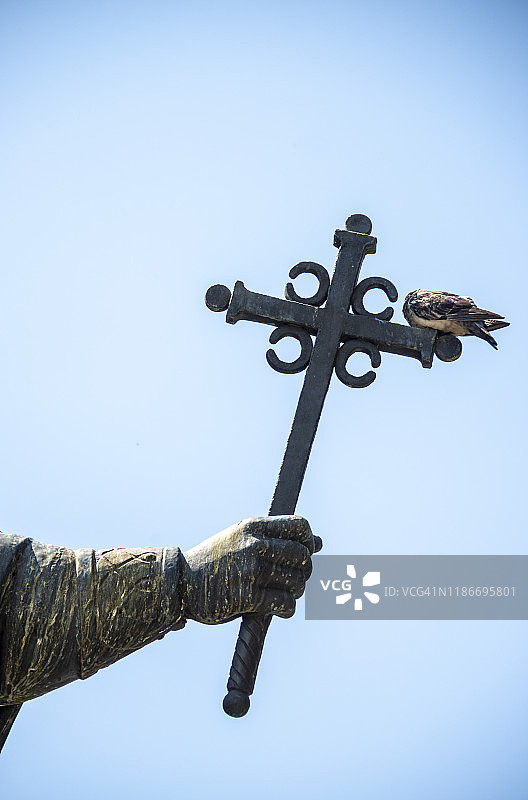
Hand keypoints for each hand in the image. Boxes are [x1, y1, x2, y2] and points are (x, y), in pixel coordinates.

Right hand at [180, 515, 321, 624]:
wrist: (180, 584)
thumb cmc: (215, 561)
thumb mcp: (241, 539)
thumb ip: (276, 538)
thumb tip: (318, 542)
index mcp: (253, 526)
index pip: (300, 526)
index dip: (309, 541)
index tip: (304, 553)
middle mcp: (253, 545)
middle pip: (303, 556)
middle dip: (305, 571)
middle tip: (293, 580)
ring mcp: (250, 570)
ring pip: (296, 581)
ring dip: (295, 592)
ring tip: (282, 594)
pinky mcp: (247, 597)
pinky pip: (284, 604)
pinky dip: (286, 609)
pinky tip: (276, 609)